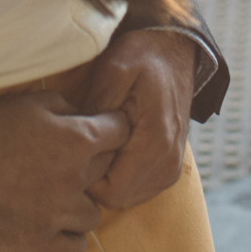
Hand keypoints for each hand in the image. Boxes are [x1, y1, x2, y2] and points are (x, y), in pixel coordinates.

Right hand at [0, 91, 128, 251]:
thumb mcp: (28, 102)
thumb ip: (64, 107)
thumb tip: (83, 116)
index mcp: (76, 139)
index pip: (121, 132)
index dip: (113, 128)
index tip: (105, 131)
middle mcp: (75, 178)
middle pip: (108, 172)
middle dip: (94, 164)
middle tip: (68, 162)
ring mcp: (58, 213)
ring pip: (93, 214)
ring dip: (80, 205)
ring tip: (58, 198)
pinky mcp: (38, 242)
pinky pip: (75, 249)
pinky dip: (69, 240)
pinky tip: (56, 228)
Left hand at [81, 30, 195, 211]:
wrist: (174, 52)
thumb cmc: (142, 58)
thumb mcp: (114, 70)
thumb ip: (97, 110)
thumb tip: (76, 143)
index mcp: (155, 143)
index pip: (111, 192)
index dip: (87, 177)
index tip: (77, 149)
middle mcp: (168, 163)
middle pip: (118, 199)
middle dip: (96, 179)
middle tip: (84, 146)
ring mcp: (172, 168)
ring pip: (128, 197)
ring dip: (109, 178)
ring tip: (99, 145)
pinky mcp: (170, 168)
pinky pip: (139, 189)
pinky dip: (123, 176)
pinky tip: (113, 149)